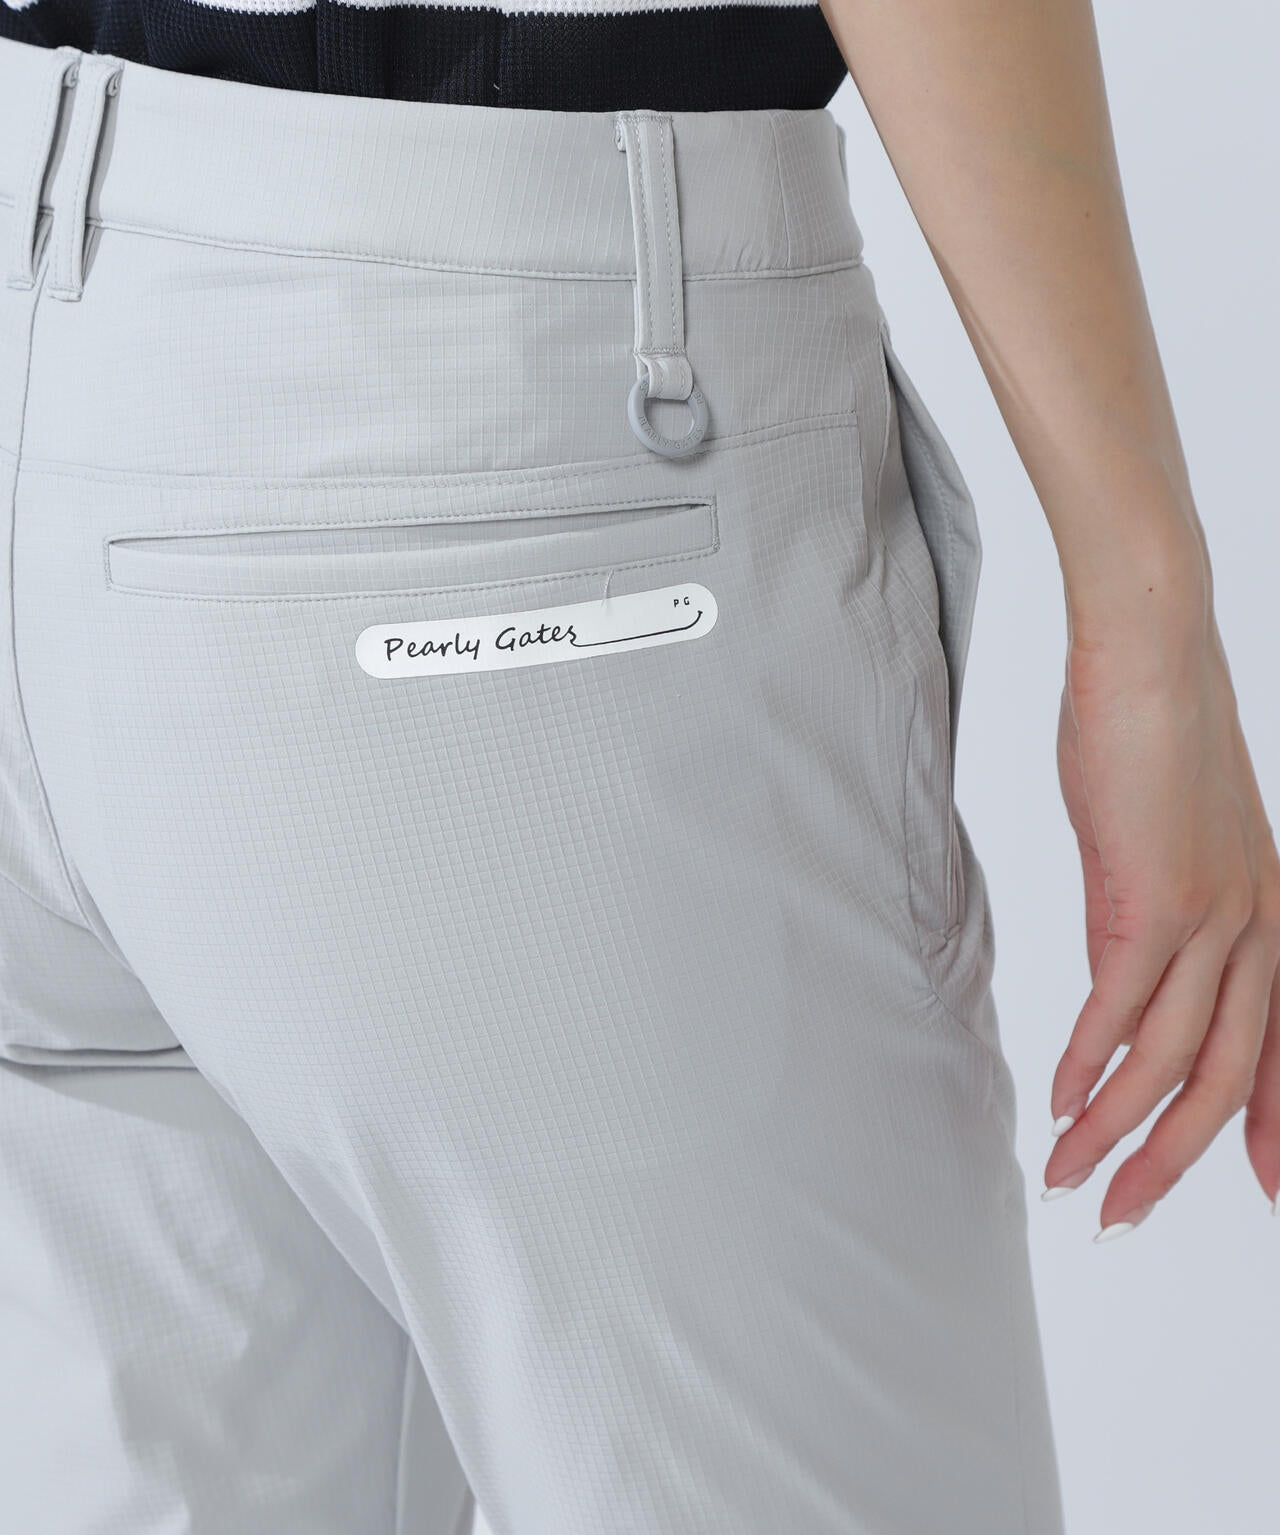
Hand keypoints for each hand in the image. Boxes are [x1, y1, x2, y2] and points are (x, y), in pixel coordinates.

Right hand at [1043, 609, 1279, 1237]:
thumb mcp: (1161, 845)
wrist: (1151, 655)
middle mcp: (1258, 929)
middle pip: (1225, 1076)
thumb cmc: (1151, 736)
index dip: (1274, 1123)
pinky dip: (1090, 1064)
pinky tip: (1062, 1100)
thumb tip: (1116, 983)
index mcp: (1269, 917)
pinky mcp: (1154, 896)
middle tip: (1121, 1214)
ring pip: (1172, 1058)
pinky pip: (1123, 1007)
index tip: (1268, 1187)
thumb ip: (1146, 919)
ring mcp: (1212, 916)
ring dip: (1116, 1130)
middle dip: (1174, 1160)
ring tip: (1068, 1175)